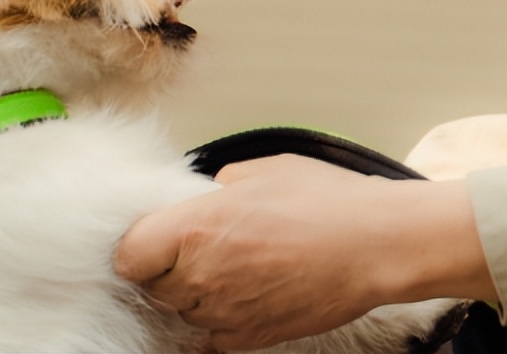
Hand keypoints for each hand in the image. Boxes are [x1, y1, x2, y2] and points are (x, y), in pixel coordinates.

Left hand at [113, 154, 493, 350]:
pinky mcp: (250, 338)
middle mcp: (203, 275)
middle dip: (166, 267)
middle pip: (152, 285)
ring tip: (232, 265)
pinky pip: (209, 337)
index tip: (152, 236)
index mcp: (197, 226)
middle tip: (200, 245)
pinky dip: (217, 320)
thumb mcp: (265, 169)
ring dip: (193, 293)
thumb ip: (221, 185)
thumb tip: (206, 196)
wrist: (378, 245)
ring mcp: (225, 312)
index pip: (128, 253)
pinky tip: (243, 293)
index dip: (139, 244)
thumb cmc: (330, 202)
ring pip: (181, 311)